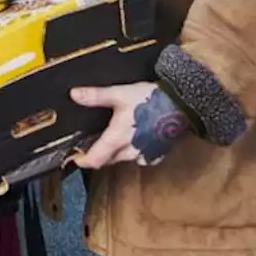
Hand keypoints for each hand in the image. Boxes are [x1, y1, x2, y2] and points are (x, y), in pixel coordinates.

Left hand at [69, 82, 189, 168]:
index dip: (82, 161)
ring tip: (112, 136)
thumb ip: (96, 96)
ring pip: (123, 158)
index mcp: (117, 140)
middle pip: (108, 159)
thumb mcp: (120, 94)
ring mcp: (145, 156)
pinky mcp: (157, 154)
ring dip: (116, 151)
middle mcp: (130, 153)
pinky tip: (134, 137)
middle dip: (98, 153)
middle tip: (91, 141)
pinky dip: (133, 150)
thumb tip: (73, 94)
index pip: (94, 160)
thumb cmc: (149, 99)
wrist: (182, 104)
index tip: (75, 156)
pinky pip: (139, 157)